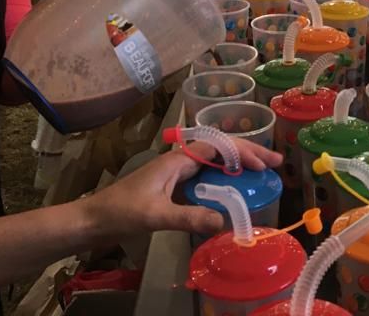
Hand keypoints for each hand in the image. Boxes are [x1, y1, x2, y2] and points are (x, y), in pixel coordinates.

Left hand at [80, 139, 281, 241]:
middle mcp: (180, 161)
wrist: (93, 219)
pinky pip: (206, 178)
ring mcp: (177, 173)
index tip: (265, 165)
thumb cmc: (121, 211)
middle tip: (275, 164)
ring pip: (215, 163)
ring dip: (238, 166)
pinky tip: (234, 192)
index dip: (244, 154)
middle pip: (221, 150)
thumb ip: (189, 217)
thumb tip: (225, 222)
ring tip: (262, 174)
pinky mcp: (173, 187)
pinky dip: (225, 181)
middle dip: (248, 155)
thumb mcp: (156, 215)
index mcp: (177, 160)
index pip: (219, 147)